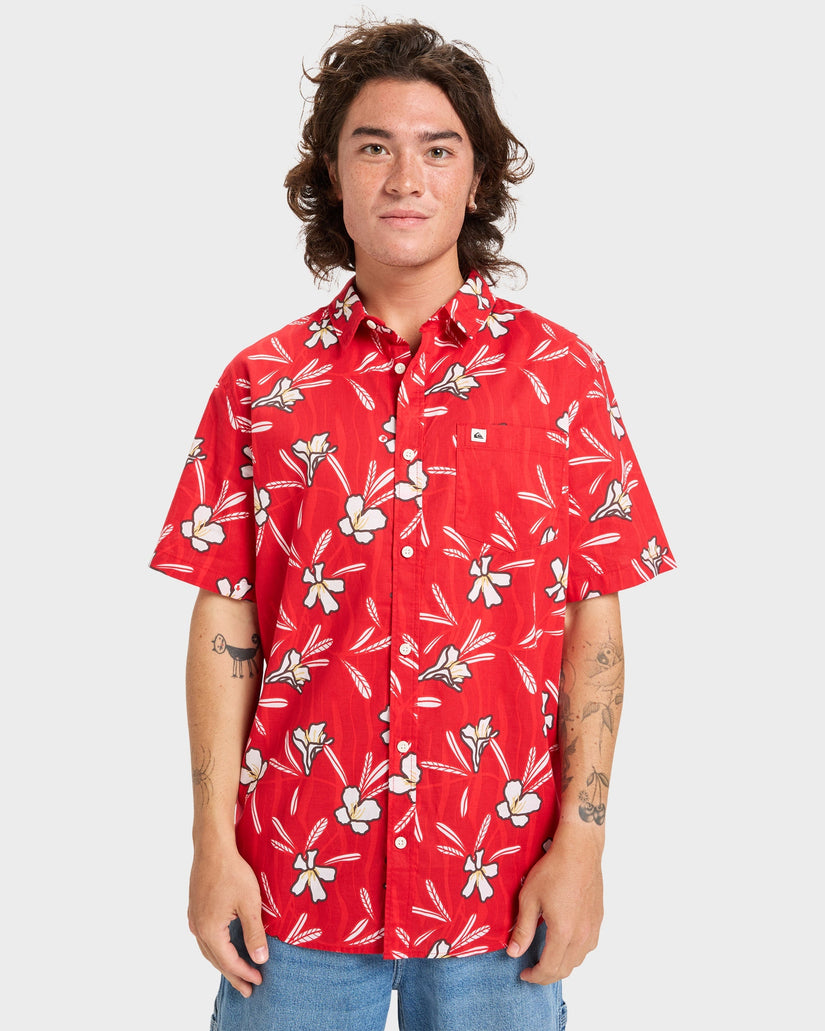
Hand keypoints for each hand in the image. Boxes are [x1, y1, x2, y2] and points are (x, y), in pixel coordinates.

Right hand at [188, 844, 268, 997]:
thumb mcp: (249, 904)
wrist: (212, 847)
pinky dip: (215, 948)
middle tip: (248, 989)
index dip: (244, 973)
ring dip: (223, 962)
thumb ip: (254, 933)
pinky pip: (204, 936)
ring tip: (236, 973)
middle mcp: (198, 928)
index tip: (259, 981)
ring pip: (208, 949)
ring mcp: (194, 918)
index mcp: (210, 930)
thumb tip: (260, 959)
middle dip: (233, 975)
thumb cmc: (232, 872)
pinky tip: (221, 947)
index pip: (229, 961)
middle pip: (216, 959)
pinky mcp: (195, 908)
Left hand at [506, 828, 603, 983]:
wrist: (579, 851)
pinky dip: (574, 953)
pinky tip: (563, 943)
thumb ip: (522, 929)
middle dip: (546, 975)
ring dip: (561, 965)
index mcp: (563, 932)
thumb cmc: (553, 870)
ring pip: (578, 960)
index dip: (534, 976)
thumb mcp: (529, 898)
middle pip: (565, 969)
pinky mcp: (598, 920)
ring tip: (546, 958)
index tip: (523, 973)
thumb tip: (514, 952)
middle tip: (532, 970)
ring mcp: (593, 928)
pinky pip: (587, 947)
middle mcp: (582, 935)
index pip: (549, 968)